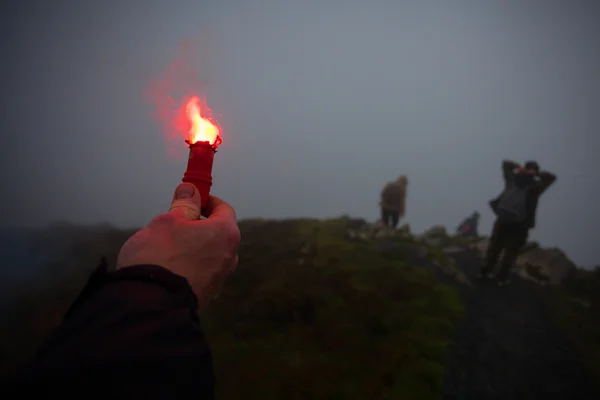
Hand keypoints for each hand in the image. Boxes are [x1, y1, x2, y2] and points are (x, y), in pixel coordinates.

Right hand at [116, 183, 240, 309]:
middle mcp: (230, 256)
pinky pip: (201, 272)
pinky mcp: (207, 295)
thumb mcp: (168, 221)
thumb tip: (191, 190)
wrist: (151, 306)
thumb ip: (184, 204)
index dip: (207, 200)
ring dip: (194, 246)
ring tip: (167, 248)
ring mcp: (220, 278)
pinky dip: (190, 265)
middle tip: (174, 223)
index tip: (191, 198)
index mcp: (226, 234)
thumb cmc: (160, 256)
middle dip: (198, 225)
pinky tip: (169, 267)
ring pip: (209, 253)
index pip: (224, 208)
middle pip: (217, 232)